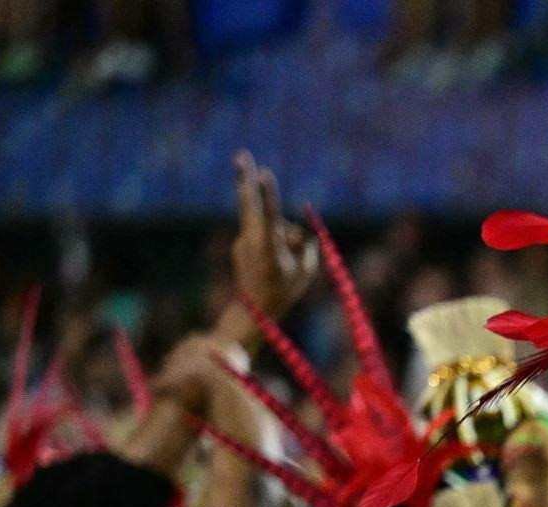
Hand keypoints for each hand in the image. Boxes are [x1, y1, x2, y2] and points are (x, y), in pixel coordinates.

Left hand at [227, 153, 315, 323]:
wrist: (254, 311)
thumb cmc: (285, 291)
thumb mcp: (307, 271)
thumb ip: (306, 245)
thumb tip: (299, 228)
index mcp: (269, 249)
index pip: (270, 215)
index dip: (269, 193)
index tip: (265, 173)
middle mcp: (252, 241)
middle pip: (248, 203)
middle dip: (245, 177)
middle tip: (241, 153)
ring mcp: (243, 241)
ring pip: (267, 223)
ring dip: (281, 234)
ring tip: (286, 263)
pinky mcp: (240, 243)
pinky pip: (263, 233)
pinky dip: (274, 242)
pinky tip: (273, 262)